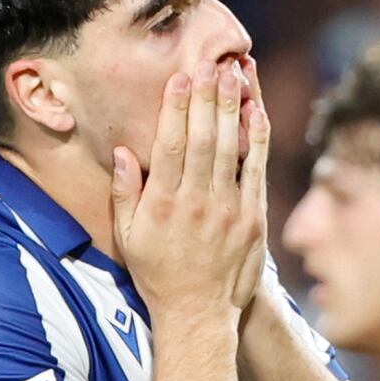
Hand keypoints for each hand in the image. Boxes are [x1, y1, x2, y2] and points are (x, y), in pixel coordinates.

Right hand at [108, 60, 267, 333]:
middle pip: (203, 139)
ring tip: (235, 75)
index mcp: (162, 205)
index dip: (175, 108)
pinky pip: (256, 170)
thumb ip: (123, 194)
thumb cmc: (158, 275)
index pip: (170, 145)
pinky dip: (257, 138)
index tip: (180, 78)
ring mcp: (228, 211)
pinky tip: (256, 111)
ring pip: (231, 148)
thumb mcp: (128, 238)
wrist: (198, 316)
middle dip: (207, 98)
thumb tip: (122, 152)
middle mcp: (196, 204)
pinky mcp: (253, 219)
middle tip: (212, 64)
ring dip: (233, 108)